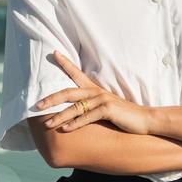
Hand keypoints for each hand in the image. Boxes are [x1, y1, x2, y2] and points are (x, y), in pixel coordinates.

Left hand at [33, 51, 151, 135]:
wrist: (144, 120)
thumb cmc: (124, 115)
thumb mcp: (105, 107)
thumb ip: (91, 106)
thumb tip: (74, 111)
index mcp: (94, 89)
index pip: (76, 73)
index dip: (65, 63)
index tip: (54, 53)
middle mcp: (96, 92)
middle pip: (69, 92)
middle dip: (51, 98)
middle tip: (36, 104)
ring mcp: (102, 100)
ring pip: (76, 107)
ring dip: (60, 116)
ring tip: (47, 123)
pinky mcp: (108, 110)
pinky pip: (88, 117)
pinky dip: (75, 123)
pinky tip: (65, 129)